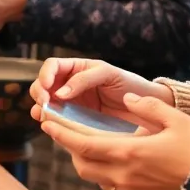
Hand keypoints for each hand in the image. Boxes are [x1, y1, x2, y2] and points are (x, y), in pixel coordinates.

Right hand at [29, 58, 174, 123]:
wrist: (150, 111)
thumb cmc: (131, 86)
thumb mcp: (109, 75)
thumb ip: (84, 79)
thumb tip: (60, 93)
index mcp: (77, 69)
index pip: (52, 66)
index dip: (45, 74)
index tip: (48, 86)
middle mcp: (70, 85)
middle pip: (43, 84)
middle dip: (39, 92)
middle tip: (46, 103)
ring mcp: (72, 104)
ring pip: (46, 103)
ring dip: (39, 107)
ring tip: (42, 114)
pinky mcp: (75, 122)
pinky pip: (57, 120)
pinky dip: (49, 121)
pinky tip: (48, 123)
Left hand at [41, 94, 189, 189]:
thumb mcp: (176, 120)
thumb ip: (147, 106)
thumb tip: (127, 97)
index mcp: (128, 153)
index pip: (82, 143)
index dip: (61, 133)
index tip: (46, 122)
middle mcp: (123, 176)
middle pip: (83, 163)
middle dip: (72, 148)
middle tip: (68, 132)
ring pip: (97, 178)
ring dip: (89, 162)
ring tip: (92, 147)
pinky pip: (116, 189)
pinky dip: (111, 175)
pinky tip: (123, 165)